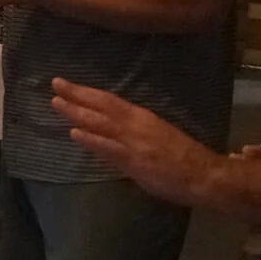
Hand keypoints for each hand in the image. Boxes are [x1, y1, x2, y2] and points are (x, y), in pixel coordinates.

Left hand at [50, 78, 217, 206]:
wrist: (205, 175)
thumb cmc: (183, 156)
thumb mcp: (156, 135)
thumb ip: (131, 134)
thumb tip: (107, 134)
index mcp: (142, 117)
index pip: (108, 101)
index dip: (86, 92)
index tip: (66, 84)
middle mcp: (136, 124)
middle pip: (101, 106)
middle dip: (76, 95)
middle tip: (55, 84)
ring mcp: (134, 142)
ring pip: (101, 123)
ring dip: (77, 113)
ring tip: (56, 103)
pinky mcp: (135, 161)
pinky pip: (109, 148)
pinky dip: (91, 140)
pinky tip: (74, 133)